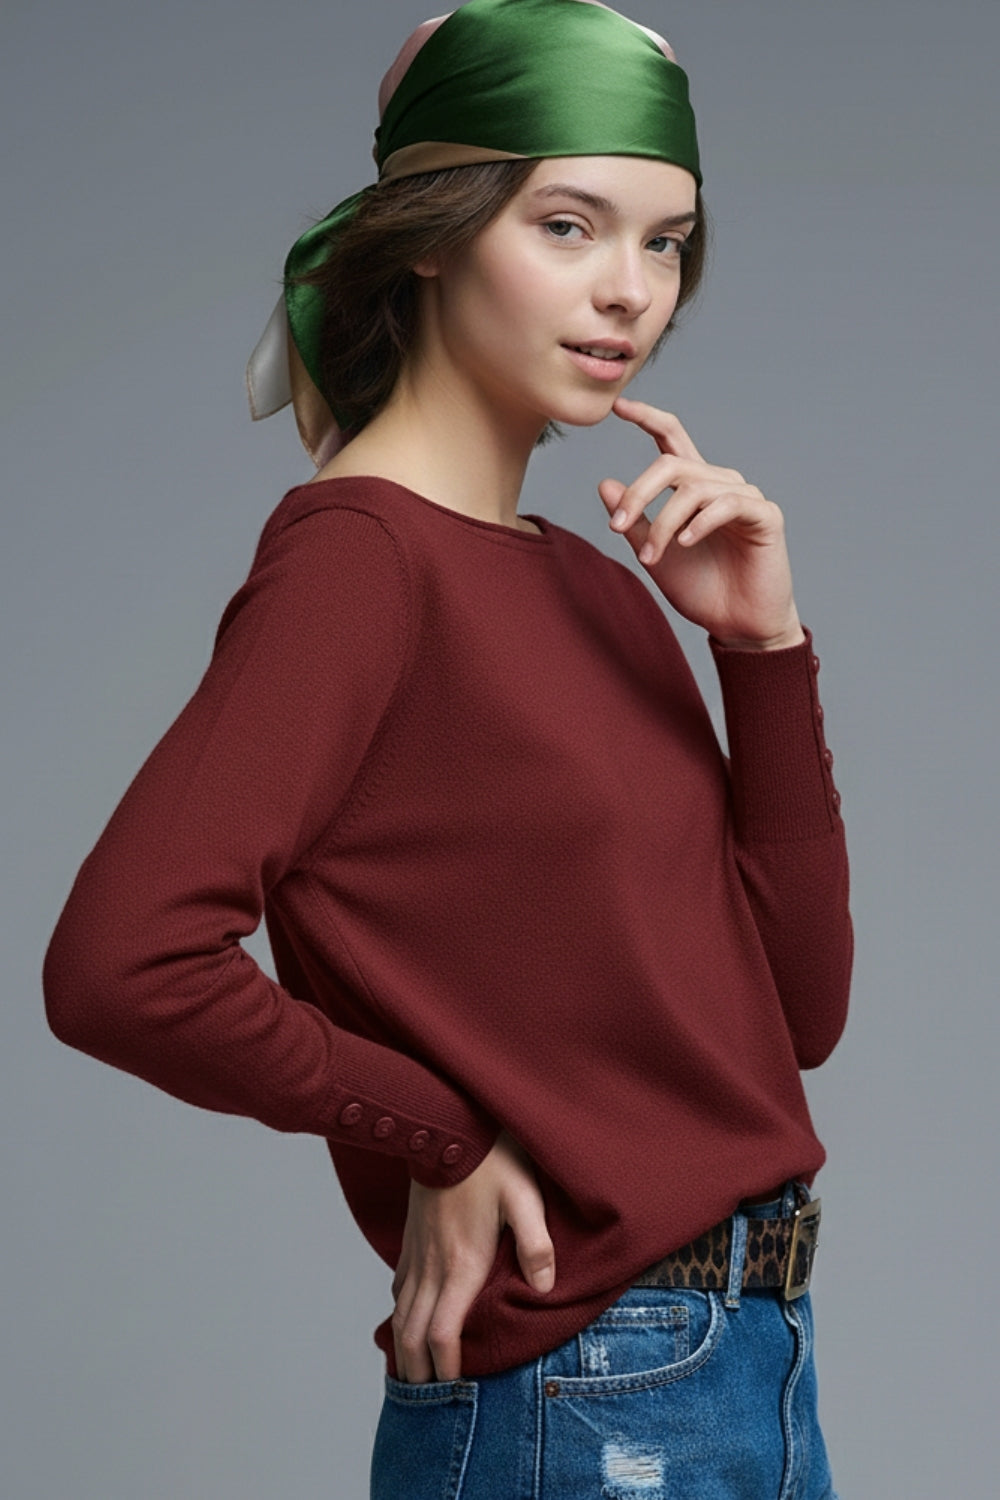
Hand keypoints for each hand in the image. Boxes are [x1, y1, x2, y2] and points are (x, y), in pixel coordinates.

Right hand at [390, 1129, 554, 1382]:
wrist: (445, 1123)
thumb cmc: (490, 1160)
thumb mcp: (526, 1198)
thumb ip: (537, 1244)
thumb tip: (544, 1287)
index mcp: (462, 1264)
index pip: (442, 1332)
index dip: (445, 1366)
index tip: (454, 1388)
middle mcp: (433, 1265)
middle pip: (412, 1333)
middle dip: (416, 1370)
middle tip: (425, 1400)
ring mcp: (418, 1251)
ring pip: (400, 1311)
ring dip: (403, 1345)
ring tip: (411, 1370)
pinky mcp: (412, 1236)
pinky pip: (399, 1284)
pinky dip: (400, 1311)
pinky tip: (406, 1316)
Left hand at [598, 396, 804, 648]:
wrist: (737, 626)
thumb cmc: (702, 591)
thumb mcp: (654, 556)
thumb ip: (634, 522)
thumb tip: (605, 484)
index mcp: (694, 488)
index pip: (671, 440)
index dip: (647, 419)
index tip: (619, 406)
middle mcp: (720, 484)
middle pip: (671, 463)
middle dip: (638, 493)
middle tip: (616, 526)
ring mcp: (745, 498)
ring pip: (693, 488)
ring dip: (664, 523)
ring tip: (654, 557)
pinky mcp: (765, 516)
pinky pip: (727, 504)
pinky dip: (700, 522)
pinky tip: (685, 543)